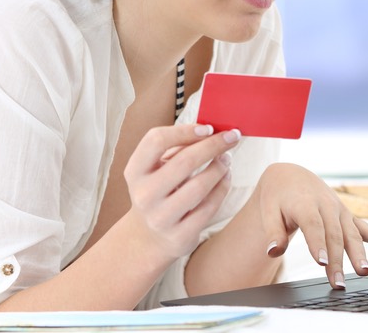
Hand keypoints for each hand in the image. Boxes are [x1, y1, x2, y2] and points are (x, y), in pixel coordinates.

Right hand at [123, 124, 241, 260]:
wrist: (148, 238)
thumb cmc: (158, 192)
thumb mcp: (155, 170)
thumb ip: (175, 149)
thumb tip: (210, 130)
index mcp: (135, 171)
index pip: (156, 140)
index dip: (185, 131)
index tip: (209, 128)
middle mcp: (144, 195)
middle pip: (184, 161)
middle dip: (213, 145)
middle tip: (232, 137)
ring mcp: (160, 217)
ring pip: (199, 186)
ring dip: (219, 168)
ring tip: (227, 159)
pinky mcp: (179, 235)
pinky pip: (209, 207)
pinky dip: (222, 188)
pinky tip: (226, 178)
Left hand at [255, 163, 367, 288]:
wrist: (292, 176)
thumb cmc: (278, 195)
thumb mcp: (268, 209)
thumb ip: (272, 231)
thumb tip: (273, 252)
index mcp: (305, 203)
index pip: (313, 225)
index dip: (317, 243)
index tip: (321, 262)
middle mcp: (326, 205)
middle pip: (333, 235)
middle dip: (338, 260)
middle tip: (338, 282)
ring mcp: (339, 210)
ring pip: (351, 234)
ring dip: (358, 254)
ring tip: (364, 272)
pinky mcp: (347, 215)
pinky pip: (365, 227)